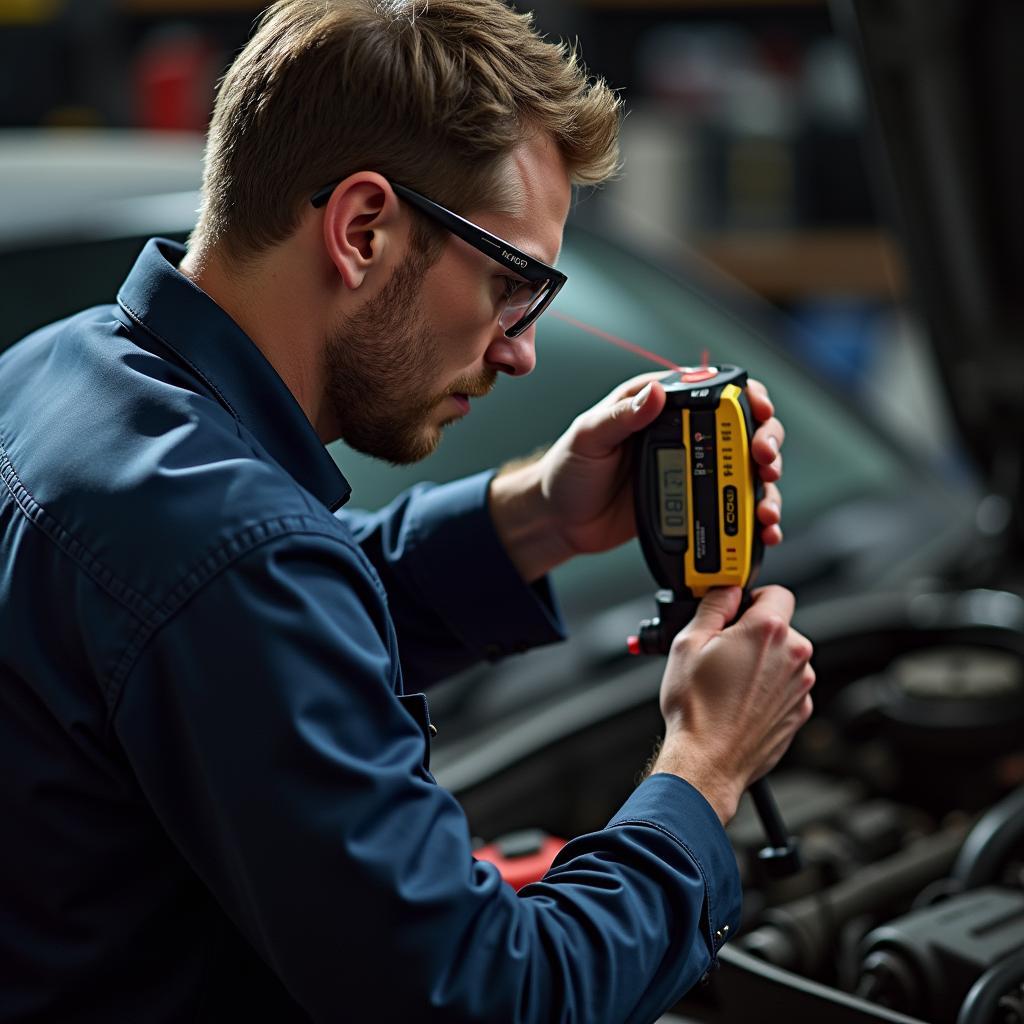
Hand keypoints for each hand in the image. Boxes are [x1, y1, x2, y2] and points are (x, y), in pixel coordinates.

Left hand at [489, 373, 785, 581]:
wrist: (559, 519)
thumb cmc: (568, 469)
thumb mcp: (589, 437)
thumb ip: (622, 416)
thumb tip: (655, 392)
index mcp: (660, 406)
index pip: (715, 390)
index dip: (747, 396)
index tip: (760, 409)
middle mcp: (684, 434)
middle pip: (744, 430)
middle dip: (766, 442)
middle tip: (764, 460)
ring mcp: (692, 470)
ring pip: (745, 472)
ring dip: (766, 487)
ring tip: (765, 507)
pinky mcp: (692, 503)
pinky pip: (730, 507)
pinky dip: (750, 518)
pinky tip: (762, 530)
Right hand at [651, 586, 814, 823]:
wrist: (708, 760)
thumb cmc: (696, 709)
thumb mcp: (687, 643)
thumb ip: (712, 606)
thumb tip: (724, 591)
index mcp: (768, 631)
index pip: (776, 591)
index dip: (752, 597)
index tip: (737, 609)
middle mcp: (793, 656)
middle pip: (779, 627)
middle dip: (752, 633)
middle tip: (721, 650)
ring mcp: (800, 686)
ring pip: (782, 657)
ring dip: (761, 661)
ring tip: (727, 681)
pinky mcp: (800, 711)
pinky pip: (785, 686)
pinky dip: (767, 688)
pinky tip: (739, 700)